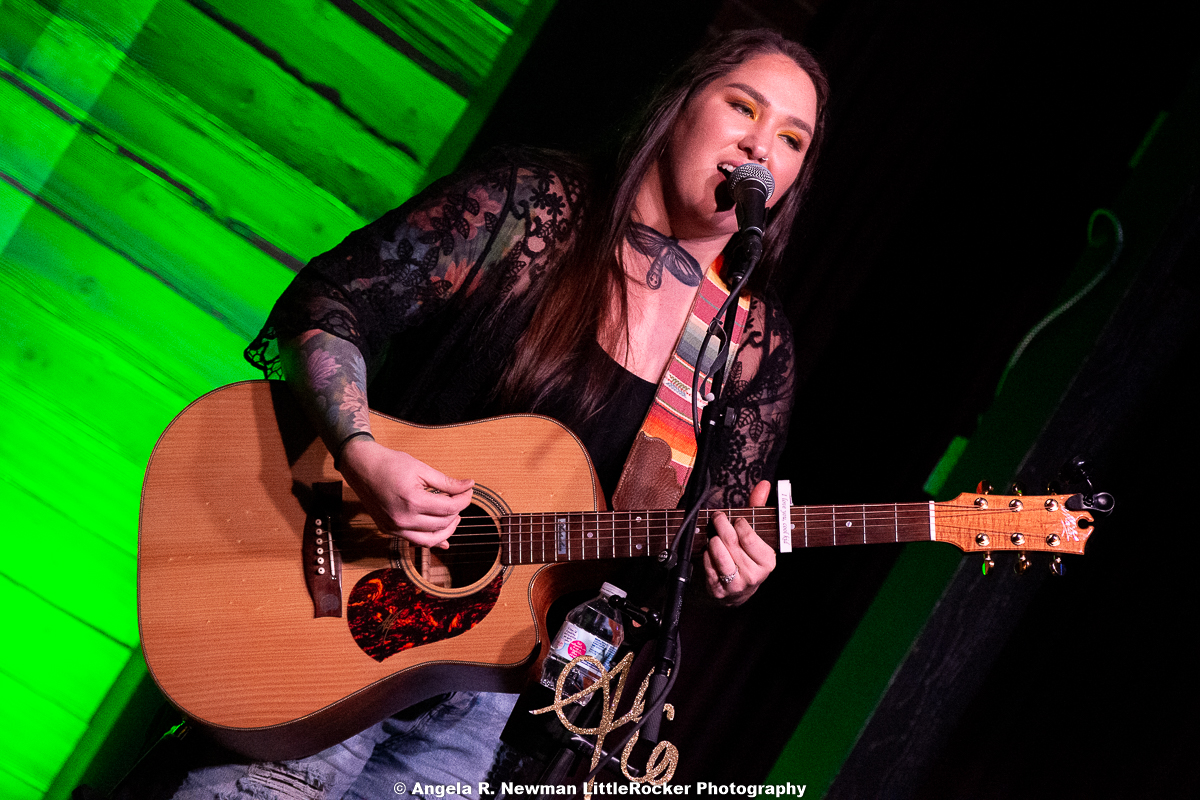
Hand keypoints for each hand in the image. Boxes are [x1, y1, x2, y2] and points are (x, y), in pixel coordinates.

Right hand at [337, 436, 473, 547]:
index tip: (468, 490)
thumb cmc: (389, 464)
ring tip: (454, 517)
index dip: (464, 500)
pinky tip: (442, 538)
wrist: (361, 467)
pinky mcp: (388, 530)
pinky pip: (414, 541)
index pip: (449, 508)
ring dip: (446, 531)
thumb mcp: (421, 469)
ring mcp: (394, 527)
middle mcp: (403, 519)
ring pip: (429, 540)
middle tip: (461, 499)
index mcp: (412, 501)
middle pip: (442, 524)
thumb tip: (468, 486)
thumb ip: (447, 482)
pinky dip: (430, 540)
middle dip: (457, 512)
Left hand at [703, 480, 775, 605]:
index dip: (738, 523)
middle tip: (717, 518)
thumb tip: (763, 484)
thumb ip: (758, 507)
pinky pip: (707, 564)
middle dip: (721, 525)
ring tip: (715, 537)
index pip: (747, 535)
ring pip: (718, 552)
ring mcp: (736, 585)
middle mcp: (754, 575)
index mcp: (767, 561)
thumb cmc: (747, 556)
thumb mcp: (757, 533)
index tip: (735, 519)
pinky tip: (709, 552)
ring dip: (713, 541)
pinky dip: (706, 555)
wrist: (737, 591)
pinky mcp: (719, 590)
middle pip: (730, 541)